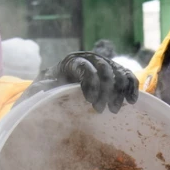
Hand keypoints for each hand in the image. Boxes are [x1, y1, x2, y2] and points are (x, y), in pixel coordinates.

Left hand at [20, 52, 138, 112]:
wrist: (60, 85)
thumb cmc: (49, 89)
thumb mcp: (39, 90)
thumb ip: (38, 90)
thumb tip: (41, 89)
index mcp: (71, 62)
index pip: (85, 67)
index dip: (91, 83)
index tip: (90, 101)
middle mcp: (90, 59)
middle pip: (105, 70)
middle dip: (105, 91)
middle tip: (101, 110)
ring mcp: (104, 64)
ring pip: (118, 73)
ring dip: (119, 92)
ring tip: (114, 110)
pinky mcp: (115, 72)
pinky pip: (128, 76)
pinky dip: (131, 87)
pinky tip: (131, 101)